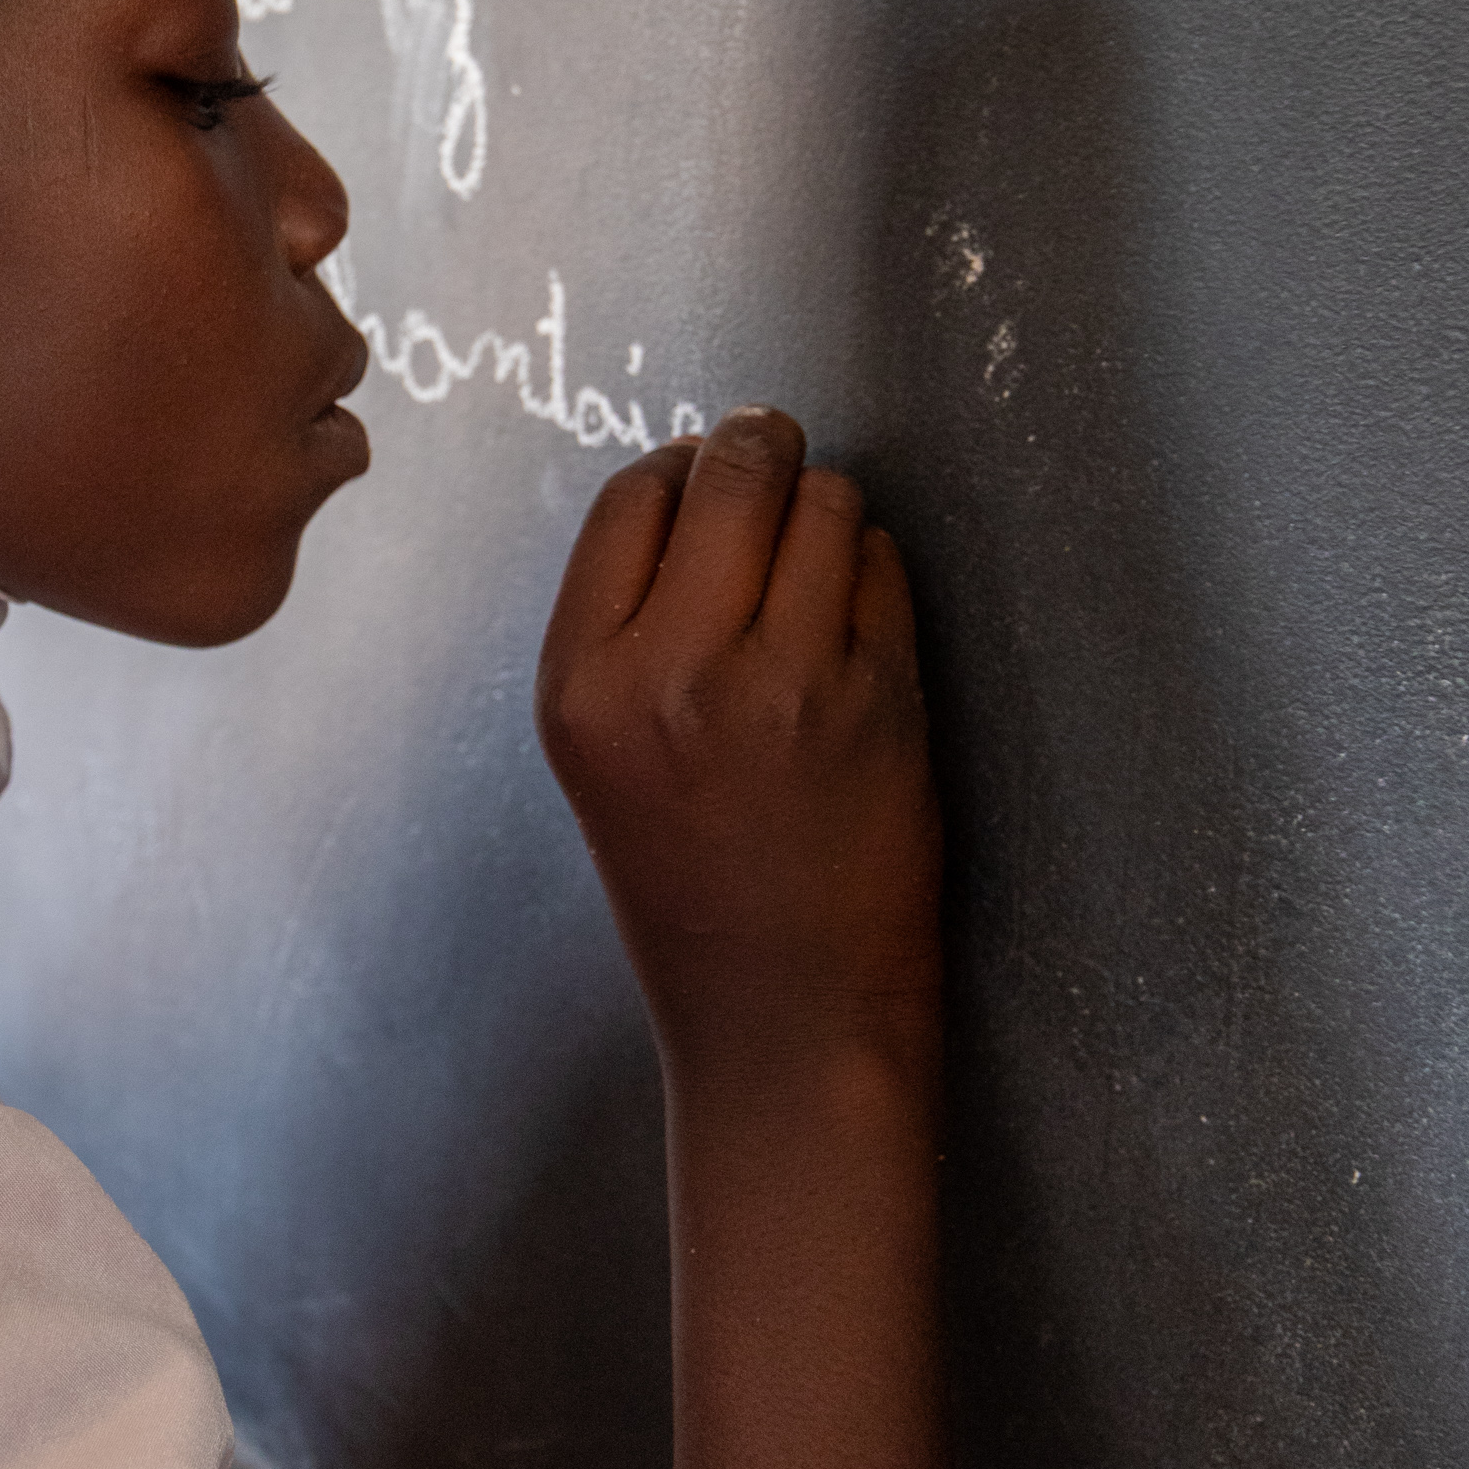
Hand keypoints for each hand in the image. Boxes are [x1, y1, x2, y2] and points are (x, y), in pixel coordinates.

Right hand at [534, 407, 941, 1079]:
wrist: (784, 1017)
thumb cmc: (695, 893)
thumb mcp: (603, 756)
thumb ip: (631, 631)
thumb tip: (698, 490)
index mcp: (582, 685)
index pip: (631, 498)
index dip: (681, 470)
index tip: (709, 478)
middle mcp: (673, 670)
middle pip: (732, 472)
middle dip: (764, 451)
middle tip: (781, 461)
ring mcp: (784, 679)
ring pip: (825, 504)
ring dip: (831, 514)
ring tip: (824, 568)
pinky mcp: (880, 697)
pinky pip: (886, 568)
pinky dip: (880, 575)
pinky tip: (861, 629)